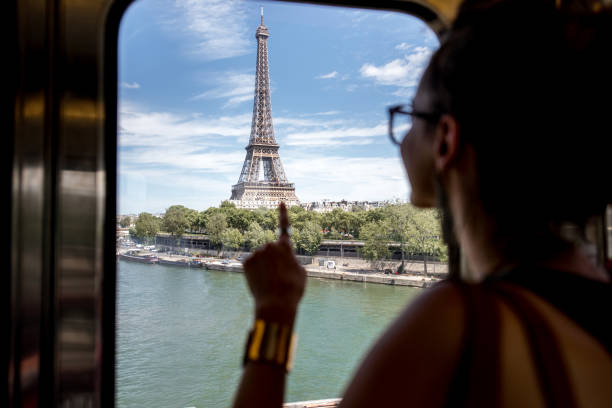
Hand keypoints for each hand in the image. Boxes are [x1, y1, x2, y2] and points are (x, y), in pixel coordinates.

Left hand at [243, 203, 305, 324]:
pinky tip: (260, 281)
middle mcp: (269, 246)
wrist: (275, 304)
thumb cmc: (292, 290)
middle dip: (274, 259)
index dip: (283, 214)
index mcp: (285, 247)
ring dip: (264, 266)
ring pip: (261, 257)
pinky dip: (255, 271)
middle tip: (279, 276)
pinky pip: (252, 264)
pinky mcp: (246, 262)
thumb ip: (292, 261)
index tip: (281, 202)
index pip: (284, 227)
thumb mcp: (301, 273)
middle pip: (272, 250)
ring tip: (270, 281)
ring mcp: (256, 253)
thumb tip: (285, 260)